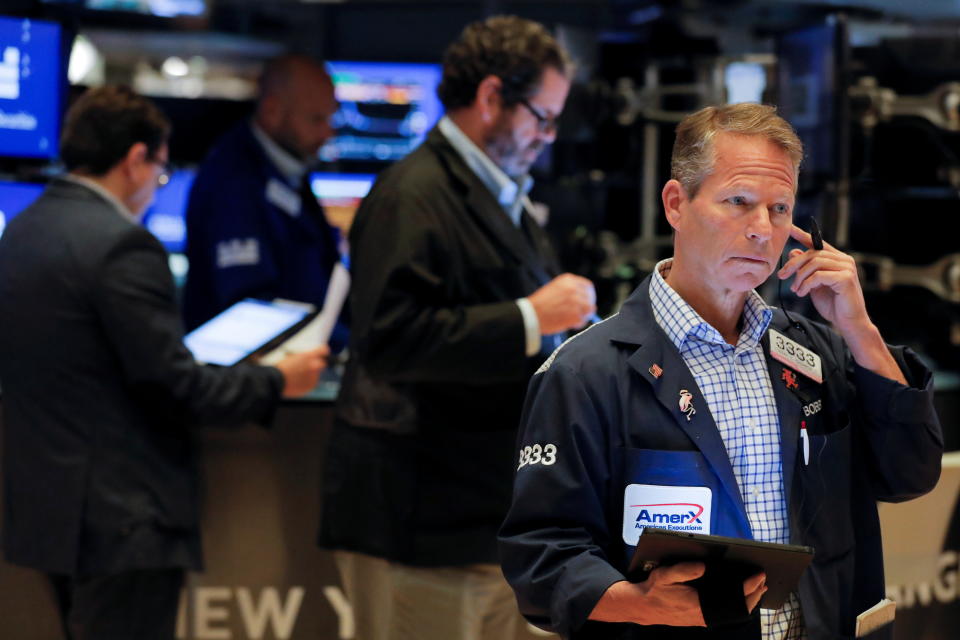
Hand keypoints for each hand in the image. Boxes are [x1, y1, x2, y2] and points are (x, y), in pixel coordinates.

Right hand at [275, 345, 328, 396]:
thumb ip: (304, 358)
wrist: (275, 380)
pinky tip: (296, 382)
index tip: (321, 354)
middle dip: (316, 365)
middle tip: (307, 367)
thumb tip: (309, 359)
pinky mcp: (311, 386)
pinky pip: (311, 383)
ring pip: (316, 374)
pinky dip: (306, 383)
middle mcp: (314, 366)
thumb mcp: (293, 358)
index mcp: (309, 356)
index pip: (323, 350)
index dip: (321, 352)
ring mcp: (313, 377)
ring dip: (309, 375)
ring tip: (296, 376)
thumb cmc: (281, 368)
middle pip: (322, 364)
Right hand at [528, 273, 596, 333]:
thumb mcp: (554, 288)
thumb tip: (582, 297)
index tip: (587, 301)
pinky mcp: (576, 315)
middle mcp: (573, 289)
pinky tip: (568, 324)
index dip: (589, 295)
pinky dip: (577, 324)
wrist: (530, 315)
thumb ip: (568, 290)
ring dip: (583, 315)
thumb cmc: (539, 304)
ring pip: (590, 310)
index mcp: (568, 280)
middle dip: (586, 306)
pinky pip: (583, 321)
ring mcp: (576, 302)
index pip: (588, 286)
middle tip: (580, 313)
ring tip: (573, 319)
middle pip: (590, 298)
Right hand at [589, 565, 767, 626]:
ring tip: (758, 588)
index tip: (758, 576)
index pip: (732, 597)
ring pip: (732, 612)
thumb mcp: (665, 575)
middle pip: (737, 607)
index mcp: (699, 604)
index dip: (748, 586)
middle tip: (764, 580)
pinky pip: (724, 612)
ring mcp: (703, 618)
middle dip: (753, 594)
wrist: (643, 607)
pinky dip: (736, 604)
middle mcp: (704, 614)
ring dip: (747, 600)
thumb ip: (684, 570)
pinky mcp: (701, 617)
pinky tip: (739, 596)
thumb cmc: (655, 590)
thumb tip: (704, 565)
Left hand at [777, 225, 869, 335]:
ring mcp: (847, 267)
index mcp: (837, 259)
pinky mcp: (846, 278)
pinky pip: (819, 275)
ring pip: (814, 263)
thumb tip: (793, 252)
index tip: (790, 228)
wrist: (848, 322)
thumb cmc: (832, 304)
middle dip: (793, 264)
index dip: (803, 235)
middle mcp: (844, 260)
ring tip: (795, 289)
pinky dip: (806, 284)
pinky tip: (803, 293)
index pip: (818, 243)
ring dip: (799, 277)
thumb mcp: (813, 284)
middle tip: (781, 275)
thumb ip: (806, 269)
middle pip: (812, 253)